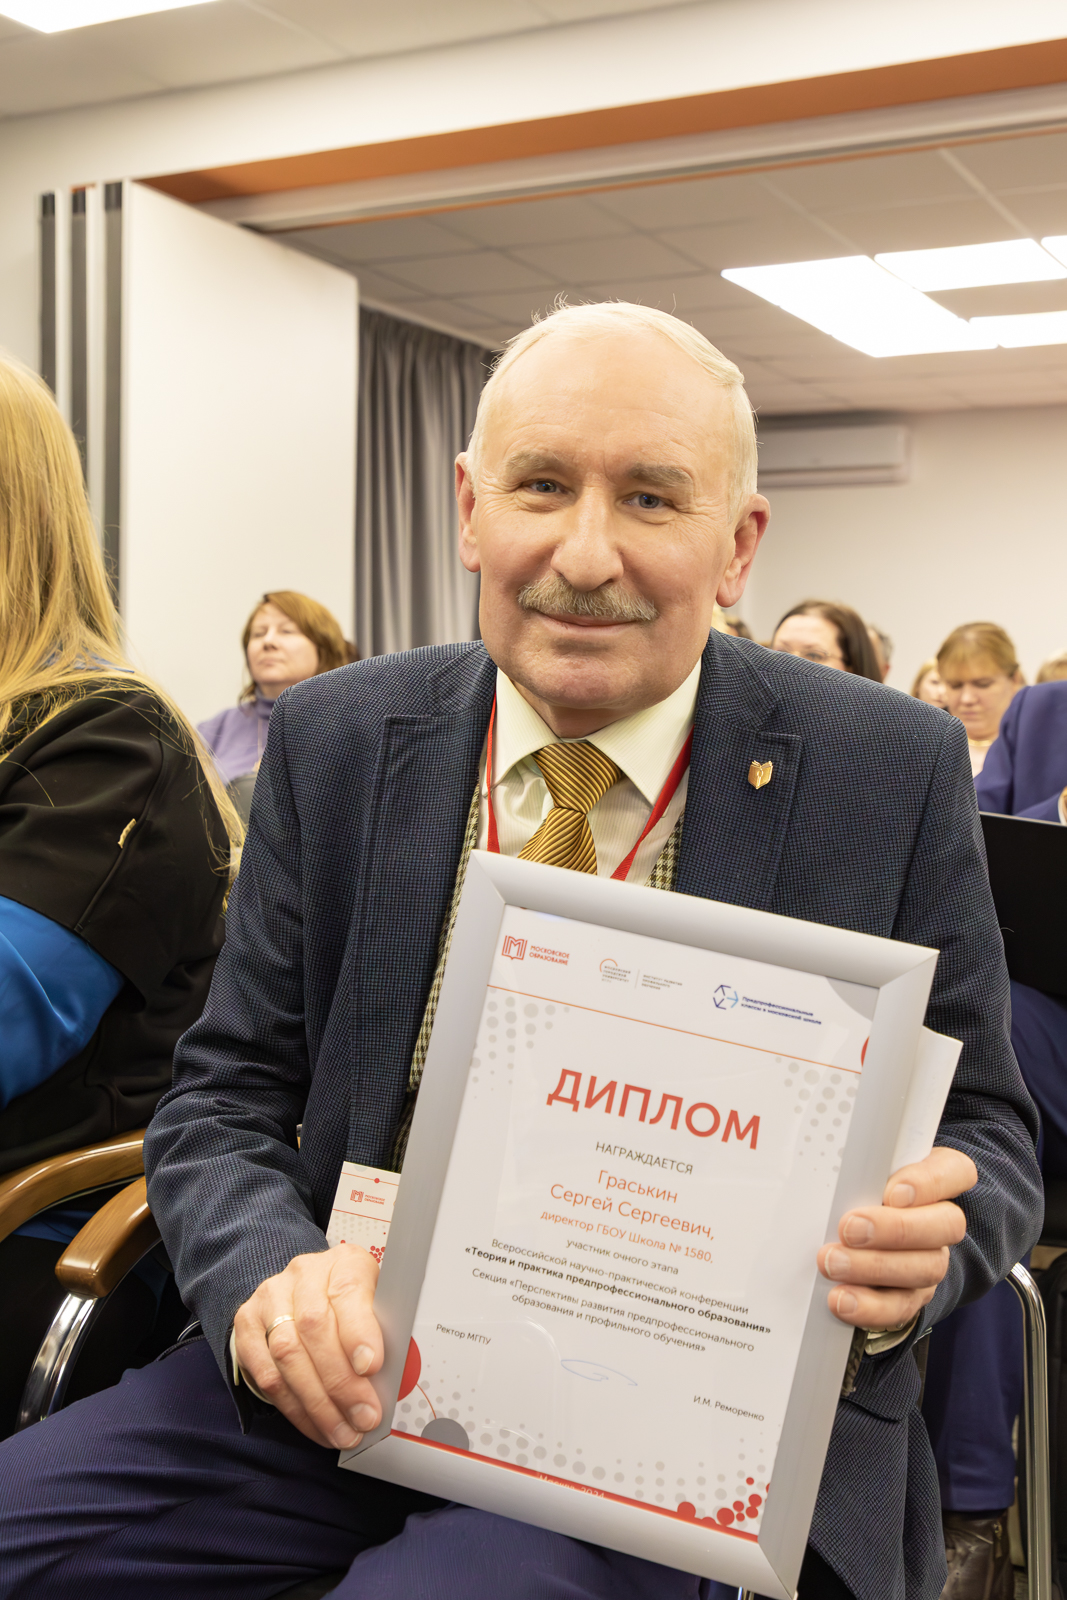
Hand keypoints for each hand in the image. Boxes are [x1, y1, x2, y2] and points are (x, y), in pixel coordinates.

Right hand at [233, 1243, 383, 1449]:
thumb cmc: (351, 1306)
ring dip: (317, 1403)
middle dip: (341, 1382)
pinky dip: (293, 1407)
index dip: (359, 1331)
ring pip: (287, 1354)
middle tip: (363, 1417)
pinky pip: (266, 1373)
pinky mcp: (246, 1324)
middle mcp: (304, 1273)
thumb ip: (385, 1333)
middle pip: (315, 1327)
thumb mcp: (378, 1306)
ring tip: (342, 1432)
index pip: (348, 1290)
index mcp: (344, 1262)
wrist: (304, 1294)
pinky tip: (315, 1425)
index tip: (372, 1367)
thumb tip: (395, 1379)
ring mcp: (270, 1297)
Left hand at [817, 1147, 977, 1329]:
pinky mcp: (912, 1295)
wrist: (863, 1231)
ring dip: (875, 1269)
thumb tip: (828, 1163)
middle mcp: (943, 1220)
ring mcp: (932, 1260)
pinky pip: (901, 1308)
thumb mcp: (867, 1168)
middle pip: (945, 1225)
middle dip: (895, 1230)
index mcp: (938, 1177)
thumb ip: (863, 1164)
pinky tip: (842, 1299)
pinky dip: (870, 1307)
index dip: (928, 1183)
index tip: (892, 1191)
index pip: (955, 1171)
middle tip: (849, 1229)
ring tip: (833, 1263)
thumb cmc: (864, 1186)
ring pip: (925, 1269)